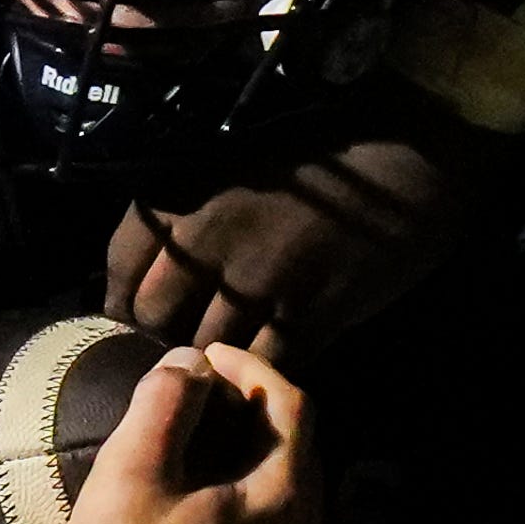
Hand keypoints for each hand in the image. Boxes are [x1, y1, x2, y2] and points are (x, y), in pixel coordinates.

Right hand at [56, 344, 319, 523]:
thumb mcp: (132, 472)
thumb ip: (166, 401)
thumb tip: (193, 363)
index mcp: (285, 506)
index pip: (293, 408)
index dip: (251, 369)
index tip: (207, 358)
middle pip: (298, 455)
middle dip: (255, 414)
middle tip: (203, 395)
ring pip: (290, 502)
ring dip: (253, 463)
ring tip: (200, 448)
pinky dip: (252, 511)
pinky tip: (205, 511)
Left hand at [106, 131, 464, 365]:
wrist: (404, 161)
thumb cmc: (319, 154)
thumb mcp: (234, 161)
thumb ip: (188, 209)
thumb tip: (150, 266)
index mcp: (187, 193)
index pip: (120, 264)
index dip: (121, 298)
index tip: (134, 313)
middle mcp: (212, 240)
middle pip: (153, 316)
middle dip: (162, 333)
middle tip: (181, 341)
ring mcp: (259, 282)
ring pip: (206, 346)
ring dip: (211, 359)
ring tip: (223, 363)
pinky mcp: (308, 316)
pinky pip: (264, 362)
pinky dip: (261, 369)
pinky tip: (269, 363)